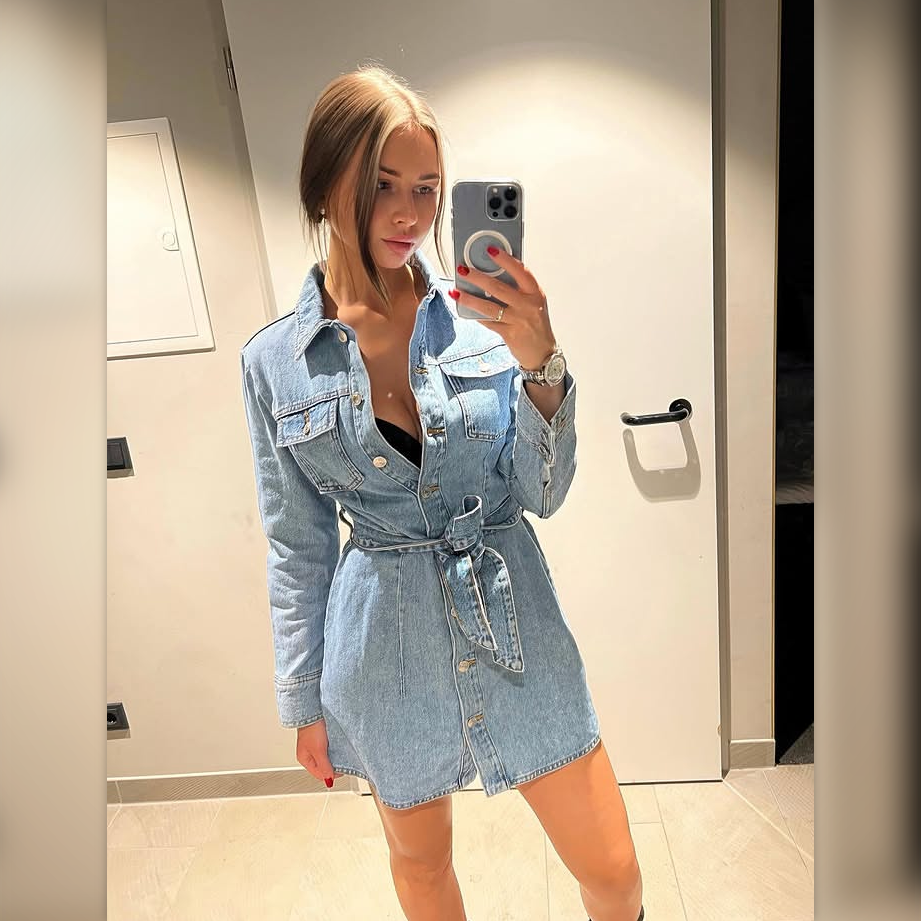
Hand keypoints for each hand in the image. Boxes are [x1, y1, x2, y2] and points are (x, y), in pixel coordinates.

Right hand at [295, 719, 343, 786]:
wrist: (312, 710)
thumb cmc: (311, 728)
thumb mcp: (319, 750)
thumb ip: (324, 766)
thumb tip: (329, 781)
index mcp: (305, 759)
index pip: (320, 775)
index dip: (332, 775)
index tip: (342, 771)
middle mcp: (309, 754)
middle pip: (323, 767)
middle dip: (333, 766)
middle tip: (343, 762)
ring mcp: (314, 746)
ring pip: (327, 757)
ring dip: (334, 757)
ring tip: (341, 752)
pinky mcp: (320, 738)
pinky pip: (328, 748)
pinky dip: (334, 749)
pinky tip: (338, 746)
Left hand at [448, 246, 556, 369]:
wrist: (543, 353)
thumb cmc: (536, 325)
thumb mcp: (534, 303)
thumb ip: (519, 289)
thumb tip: (493, 274)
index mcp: (535, 293)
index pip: (520, 271)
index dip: (505, 259)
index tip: (490, 250)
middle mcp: (527, 305)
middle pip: (498, 288)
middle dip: (477, 277)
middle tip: (463, 269)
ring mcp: (518, 320)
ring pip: (489, 306)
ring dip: (469, 298)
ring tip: (456, 291)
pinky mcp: (509, 334)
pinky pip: (488, 322)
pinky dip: (475, 315)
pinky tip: (463, 309)